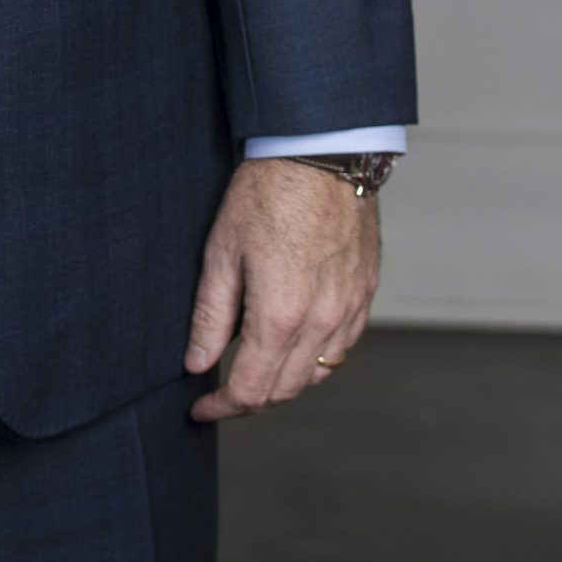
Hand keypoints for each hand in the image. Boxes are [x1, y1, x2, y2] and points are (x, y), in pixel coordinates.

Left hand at [184, 159, 378, 420]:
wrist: (321, 154)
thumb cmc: (267, 193)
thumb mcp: (222, 250)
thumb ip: (210, 316)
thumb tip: (196, 363)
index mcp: (280, 315)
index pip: (251, 390)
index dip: (221, 407)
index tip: (200, 407)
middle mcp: (322, 322)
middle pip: (285, 391)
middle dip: (249, 400)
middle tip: (220, 390)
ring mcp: (349, 310)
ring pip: (317, 375)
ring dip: (284, 381)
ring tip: (254, 365)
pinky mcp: (365, 294)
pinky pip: (342, 347)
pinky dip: (316, 357)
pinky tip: (294, 340)